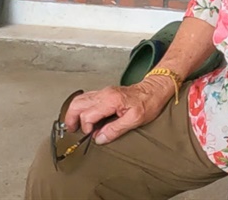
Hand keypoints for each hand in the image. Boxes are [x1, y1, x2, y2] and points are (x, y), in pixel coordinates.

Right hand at [62, 76, 177, 144]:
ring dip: (74, 113)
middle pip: (77, 104)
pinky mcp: (105, 93)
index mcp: (110, 100)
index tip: (92, 135)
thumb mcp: (135, 119)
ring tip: (75, 126)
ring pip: (80, 100)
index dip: (87, 127)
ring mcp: (104, 92)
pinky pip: (87, 98)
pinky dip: (81, 108)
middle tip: (72, 130)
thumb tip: (99, 138)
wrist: (156, 89)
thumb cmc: (149, 102)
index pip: (87, 115)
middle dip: (71, 118)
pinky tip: (84, 117)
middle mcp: (104, 94)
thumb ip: (115, 129)